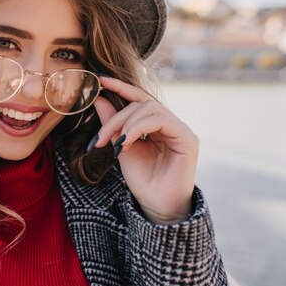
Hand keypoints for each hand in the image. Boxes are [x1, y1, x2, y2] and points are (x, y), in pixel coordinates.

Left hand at [92, 76, 198, 223]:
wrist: (156, 205)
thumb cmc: (142, 179)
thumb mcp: (120, 146)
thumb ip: (112, 123)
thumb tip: (98, 97)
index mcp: (155, 124)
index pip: (138, 97)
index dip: (120, 86)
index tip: (100, 80)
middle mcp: (169, 123)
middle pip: (140, 103)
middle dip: (116, 117)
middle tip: (99, 138)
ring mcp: (180, 129)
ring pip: (149, 108)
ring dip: (126, 123)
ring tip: (114, 143)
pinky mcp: (187, 138)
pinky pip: (161, 120)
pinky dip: (139, 127)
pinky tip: (126, 141)